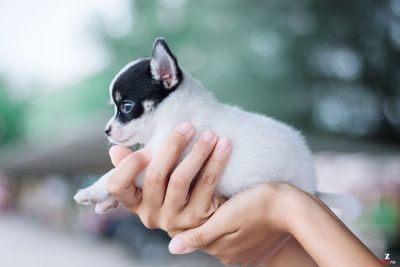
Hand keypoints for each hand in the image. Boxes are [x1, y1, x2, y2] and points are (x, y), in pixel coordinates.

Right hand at [106, 122, 231, 234]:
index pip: (118, 186)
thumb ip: (134, 167)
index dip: (128, 166)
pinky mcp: (200, 218)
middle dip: (171, 147)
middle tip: (187, 126)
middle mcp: (152, 215)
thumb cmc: (174, 191)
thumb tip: (115, 150)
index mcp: (137, 204)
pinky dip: (216, 161)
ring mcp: (176, 219)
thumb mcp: (154, 182)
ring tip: (209, 134)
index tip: (146, 149)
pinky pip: (207, 184)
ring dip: (197, 152)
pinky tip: (224, 145)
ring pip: (181, 179)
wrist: (206, 218)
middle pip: (155, 176)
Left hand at [168, 183, 298, 265]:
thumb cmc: (260, 207)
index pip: (194, 233)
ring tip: (219, 199)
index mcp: (220, 249)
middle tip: (201, 193)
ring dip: (216, 217)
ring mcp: (245, 250)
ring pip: (221, 231)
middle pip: (207, 232)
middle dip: (202, 215)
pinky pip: (235, 232)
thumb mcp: (227, 219)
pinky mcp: (256, 243)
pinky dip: (230, 220)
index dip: (188, 213)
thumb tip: (171, 249)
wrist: (296, 210)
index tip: (187, 196)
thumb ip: (200, 236)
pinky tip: (234, 207)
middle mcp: (231, 254)